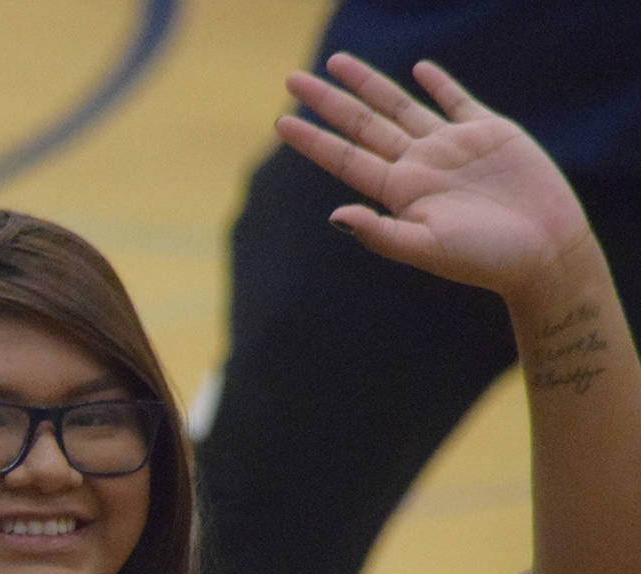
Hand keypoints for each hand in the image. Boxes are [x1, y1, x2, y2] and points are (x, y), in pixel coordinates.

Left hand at [276, 54, 593, 305]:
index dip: (312, 140)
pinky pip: (456, 101)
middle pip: (362, 124)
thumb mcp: (426, 249)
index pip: (345, 157)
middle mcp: (418, 165)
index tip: (281, 120)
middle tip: (292, 79)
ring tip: (336, 62)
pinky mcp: (489, 133)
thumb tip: (335, 215)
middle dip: (328, 101)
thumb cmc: (485, 259)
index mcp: (399, 192)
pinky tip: (418, 69)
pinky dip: (438, 83)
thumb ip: (380, 233)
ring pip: (399, 106)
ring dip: (368, 84)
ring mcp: (451, 147)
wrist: (545, 252)